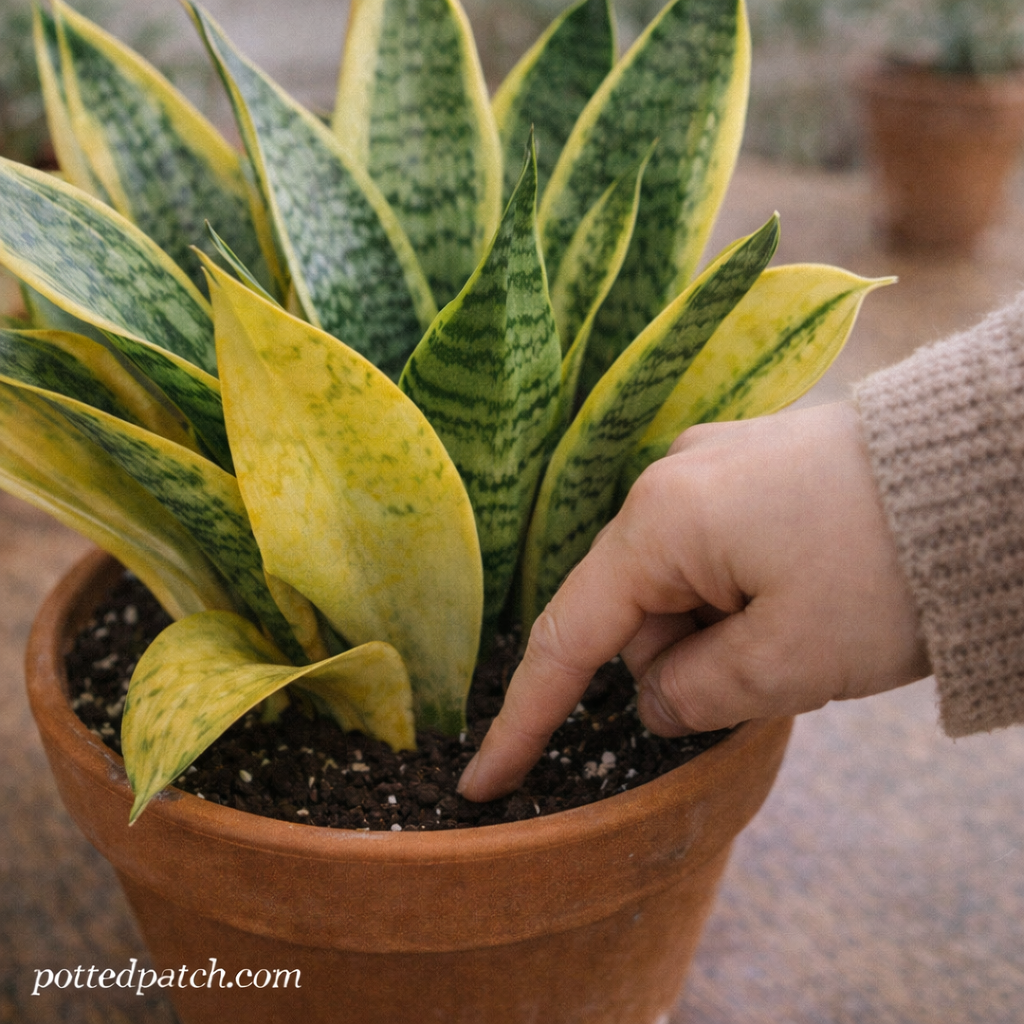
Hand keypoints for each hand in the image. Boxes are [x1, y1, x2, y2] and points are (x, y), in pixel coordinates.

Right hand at [458, 401, 930, 801]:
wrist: (988, 475)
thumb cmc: (885, 569)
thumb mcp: (786, 662)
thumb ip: (693, 695)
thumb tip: (656, 696)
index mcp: (661, 521)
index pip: (569, 636)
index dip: (524, 717)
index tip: (484, 780)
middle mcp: (669, 478)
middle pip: (634, 612)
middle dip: (683, 661)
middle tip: (775, 665)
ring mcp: (710, 464)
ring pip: (678, 586)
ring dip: (722, 628)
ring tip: (808, 620)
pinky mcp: (749, 467)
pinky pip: (712, 552)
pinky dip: (740, 594)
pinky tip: (803, 589)